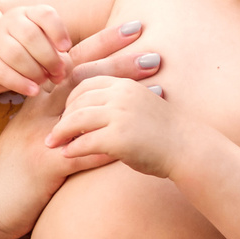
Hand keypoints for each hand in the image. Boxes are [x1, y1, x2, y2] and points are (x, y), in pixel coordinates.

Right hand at [0, 3, 129, 98]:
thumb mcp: (52, 47)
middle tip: (62, 75)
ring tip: (47, 84)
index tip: (67, 47)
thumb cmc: (31, 55)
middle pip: (31, 35)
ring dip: (34, 69)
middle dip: (49, 56)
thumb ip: (83, 50)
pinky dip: (19, 81)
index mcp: (33, 15)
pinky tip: (33, 92)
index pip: (46, 15)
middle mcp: (13, 23)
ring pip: (16, 52)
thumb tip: (132, 51)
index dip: (57, 30)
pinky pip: (1, 70)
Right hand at [0, 25, 160, 238]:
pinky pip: (83, 153)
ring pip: (87, 109)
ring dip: (124, 99)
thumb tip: (88, 106)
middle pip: (82, 77)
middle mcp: (38, 113)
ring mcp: (40, 138)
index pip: (72, 63)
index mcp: (36, 102)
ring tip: (158, 90)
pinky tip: (138, 139)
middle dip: (119, 62)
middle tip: (154, 54)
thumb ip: (57, 119)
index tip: (132, 28)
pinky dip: (112, 146)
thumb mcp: (31, 137)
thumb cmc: (10, 175)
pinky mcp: (44, 166)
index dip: (101, 43)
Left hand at [45, 73, 186, 177]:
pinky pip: (86, 141)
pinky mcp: (119, 138)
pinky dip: (73, 148)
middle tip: (51, 131)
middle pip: (77, 101)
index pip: (85, 84)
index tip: (63, 114)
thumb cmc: (165, 132)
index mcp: (125, 84)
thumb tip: (95, 108)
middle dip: (61, 116)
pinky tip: (66, 154)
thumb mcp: (141, 105)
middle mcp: (121, 95)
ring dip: (61, 133)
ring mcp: (120, 115)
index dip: (70, 99)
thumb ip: (119, 102)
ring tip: (52, 143)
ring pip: (77, 119)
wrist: (188, 148)